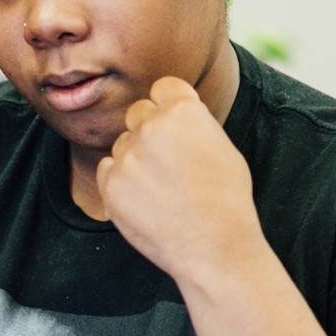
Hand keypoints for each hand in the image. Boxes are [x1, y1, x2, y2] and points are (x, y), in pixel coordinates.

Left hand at [97, 76, 265, 287]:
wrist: (214, 248)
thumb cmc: (227, 200)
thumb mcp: (223, 147)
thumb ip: (193, 123)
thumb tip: (172, 112)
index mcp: (183, 111)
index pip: (163, 87)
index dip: (170, 105)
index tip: (177, 126)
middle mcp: (151, 127)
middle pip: (138, 112)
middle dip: (150, 130)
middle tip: (169, 162)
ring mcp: (127, 156)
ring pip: (122, 144)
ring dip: (136, 159)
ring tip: (163, 190)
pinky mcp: (110, 185)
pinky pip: (108, 170)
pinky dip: (122, 183)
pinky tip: (147, 201)